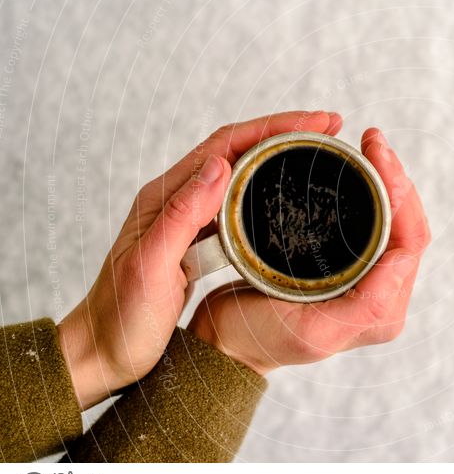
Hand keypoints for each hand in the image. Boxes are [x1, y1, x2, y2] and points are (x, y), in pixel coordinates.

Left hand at [57, 111, 342, 408]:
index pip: (226, 145)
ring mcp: (190, 219)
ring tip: (317, 154)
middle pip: (239, 150)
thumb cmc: (122, 316)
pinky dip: (268, 192)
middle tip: (329, 129)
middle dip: (285, 133)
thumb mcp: (149, 265)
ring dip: (280, 159)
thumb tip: (220, 166)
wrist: (104, 352)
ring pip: (242, 175)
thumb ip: (181, 214)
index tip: (315, 122)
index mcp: (165, 196)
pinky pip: (239, 205)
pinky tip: (289, 200)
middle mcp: (178, 199)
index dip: (273, 128)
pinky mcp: (200, 241)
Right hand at [187, 127, 430, 375]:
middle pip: (408, 225)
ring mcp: (369, 279)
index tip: (378, 154)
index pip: (410, 241)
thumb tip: (402, 261)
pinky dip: (370, 191)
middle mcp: (385, 295)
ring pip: (394, 220)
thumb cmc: (260, 338)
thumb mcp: (314, 331)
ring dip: (386, 180)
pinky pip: (373, 222)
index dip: (401, 193)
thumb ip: (367, 305)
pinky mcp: (350, 266)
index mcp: (383, 310)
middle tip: (372, 141)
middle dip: (396, 178)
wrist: (226, 342)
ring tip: (369, 147)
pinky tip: (356, 168)